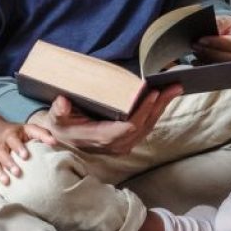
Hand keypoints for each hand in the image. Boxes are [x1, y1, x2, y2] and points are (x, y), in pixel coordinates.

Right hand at [0, 122, 55, 186]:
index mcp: (10, 134)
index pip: (13, 140)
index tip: (26, 156)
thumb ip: (42, 134)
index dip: (18, 147)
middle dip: (8, 163)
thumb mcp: (29, 129)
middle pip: (1, 152)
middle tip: (17, 173)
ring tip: (6, 182)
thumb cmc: (17, 133)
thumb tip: (55, 142)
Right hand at [42, 83, 182, 155]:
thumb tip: (63, 101)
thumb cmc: (62, 125)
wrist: (63, 138)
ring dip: (161, 107)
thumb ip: (59, 110)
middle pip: (144, 125)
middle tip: (173, 86)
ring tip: (174, 89)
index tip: (152, 94)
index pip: (128, 127)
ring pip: (148, 126)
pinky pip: (145, 127)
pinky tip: (164, 98)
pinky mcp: (127, 140)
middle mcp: (115, 144)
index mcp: (101, 137)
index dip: (142, 111)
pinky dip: (156, 112)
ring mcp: (123, 144)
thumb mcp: (56, 118)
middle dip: (159, 105)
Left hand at [192, 15, 230, 81]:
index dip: (218, 43)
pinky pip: (230, 81)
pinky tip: (202, 68)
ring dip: (212, 66)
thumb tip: (211, 30)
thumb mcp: (226, 21)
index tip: (200, 40)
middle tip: (195, 48)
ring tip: (196, 58)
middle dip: (212, 54)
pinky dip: (215, 75)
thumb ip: (219, 24)